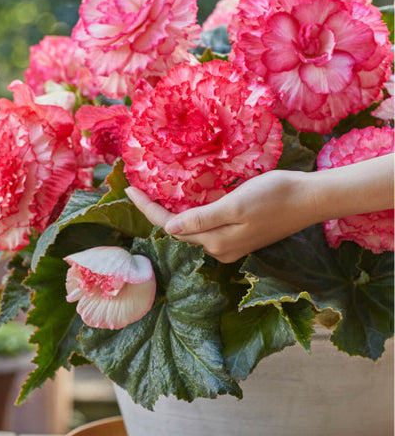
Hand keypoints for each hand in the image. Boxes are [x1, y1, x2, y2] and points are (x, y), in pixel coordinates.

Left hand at [125, 170, 317, 262]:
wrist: (309, 200)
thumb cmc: (274, 196)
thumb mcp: (234, 205)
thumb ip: (202, 220)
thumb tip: (169, 230)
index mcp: (216, 241)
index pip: (171, 227)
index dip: (148, 209)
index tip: (128, 191)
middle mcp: (219, 248)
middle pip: (178, 231)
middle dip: (156, 212)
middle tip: (138, 190)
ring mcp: (230, 244)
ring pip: (192, 230)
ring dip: (173, 214)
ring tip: (155, 194)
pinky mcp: (239, 236)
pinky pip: (206, 227)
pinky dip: (191, 215)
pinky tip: (186, 203)